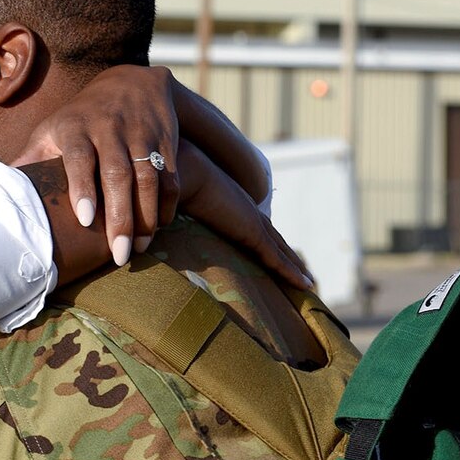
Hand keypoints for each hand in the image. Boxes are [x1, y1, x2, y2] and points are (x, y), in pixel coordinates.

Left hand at [15, 65, 180, 265]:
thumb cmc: (79, 117)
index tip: (85, 219)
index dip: (83, 187)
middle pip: (118, 174)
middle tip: (119, 256)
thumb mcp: (51, 130)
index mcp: (75, 127)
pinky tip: (159, 228)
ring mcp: (140, 133)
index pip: (79, 157)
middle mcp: (109, 128)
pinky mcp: (166, 141)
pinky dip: (168, 204)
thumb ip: (29, 159)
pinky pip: (171, 175)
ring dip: (146, 216)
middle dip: (120, 216)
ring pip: (148, 177)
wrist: (130, 81)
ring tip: (137, 249)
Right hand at [176, 140, 313, 290]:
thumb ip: (171, 220)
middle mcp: (246, 211)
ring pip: (280, 250)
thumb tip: (153, 236)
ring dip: (294, 267)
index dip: (265, 241)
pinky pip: (276, 258)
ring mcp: (251, 222)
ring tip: (307, 283)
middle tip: (299, 273)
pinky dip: (291, 272)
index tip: (273, 253)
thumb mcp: (173, 208)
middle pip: (273, 239)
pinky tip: (305, 285)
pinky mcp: (252, 233)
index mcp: (230, 204)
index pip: (254, 227)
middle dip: (286, 255)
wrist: (177, 173)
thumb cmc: (167, 188)